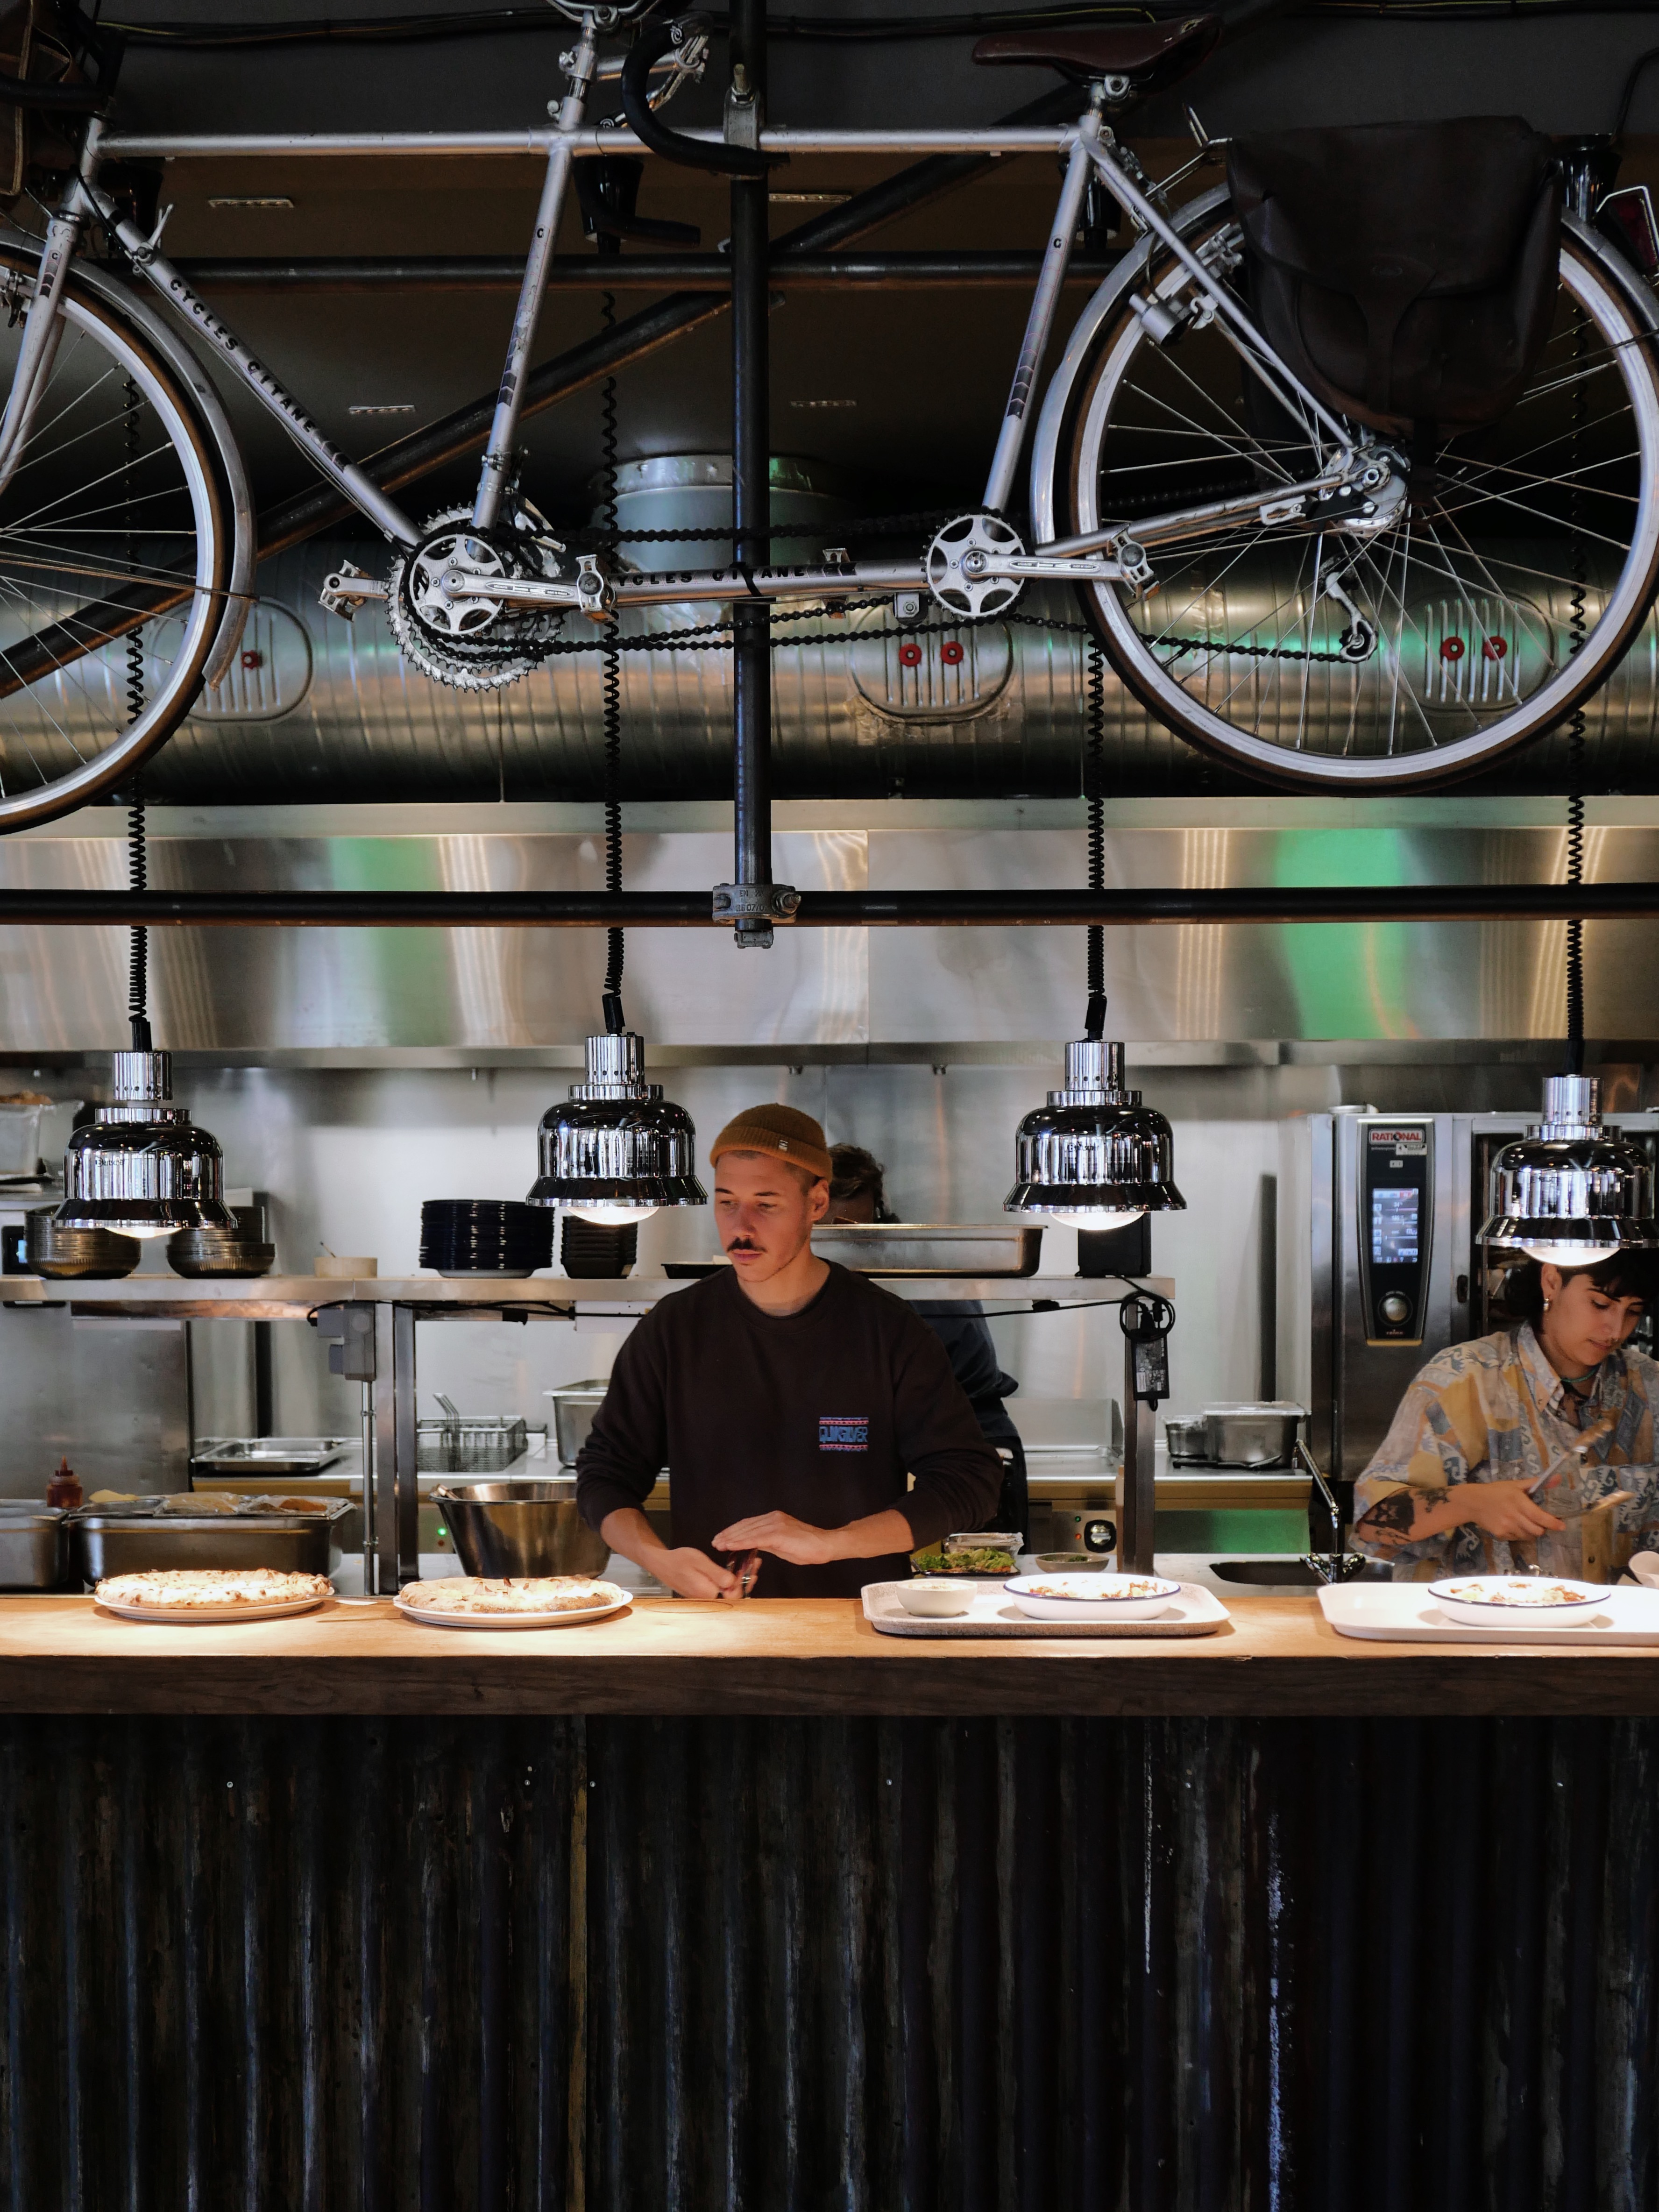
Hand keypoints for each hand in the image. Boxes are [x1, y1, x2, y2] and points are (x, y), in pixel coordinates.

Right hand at [649, 1546, 746, 1600]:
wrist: (662, 1564)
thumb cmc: (679, 1560)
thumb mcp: (699, 1561)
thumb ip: (717, 1574)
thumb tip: (733, 1583)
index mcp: (707, 1592)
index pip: (734, 1594)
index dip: (745, 1581)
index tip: (753, 1567)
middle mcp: (706, 1600)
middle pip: (733, 1594)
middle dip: (746, 1580)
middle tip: (755, 1564)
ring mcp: (704, 1599)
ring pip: (728, 1592)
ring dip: (740, 1580)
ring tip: (750, 1565)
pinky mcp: (703, 1595)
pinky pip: (721, 1591)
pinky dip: (730, 1581)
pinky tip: (735, 1571)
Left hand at [711, 1510, 841, 1564]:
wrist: (827, 1545)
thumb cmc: (808, 1547)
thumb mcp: (782, 1545)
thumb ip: (767, 1543)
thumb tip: (753, 1546)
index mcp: (774, 1519)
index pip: (748, 1524)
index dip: (733, 1531)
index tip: (722, 1539)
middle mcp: (773, 1518)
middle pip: (745, 1525)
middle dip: (728, 1534)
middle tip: (715, 1542)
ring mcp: (776, 1523)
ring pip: (748, 1530)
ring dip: (731, 1538)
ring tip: (719, 1544)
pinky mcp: (780, 1533)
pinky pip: (756, 1538)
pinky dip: (742, 1541)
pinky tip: (732, 1546)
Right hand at [1459, 1480, 1565, 1540]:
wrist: (1473, 1502)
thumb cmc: (1496, 1491)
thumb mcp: (1515, 1485)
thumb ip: (1537, 1483)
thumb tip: (1558, 1478)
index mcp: (1519, 1501)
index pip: (1540, 1516)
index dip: (1553, 1523)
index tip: (1562, 1526)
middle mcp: (1514, 1515)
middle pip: (1537, 1530)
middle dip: (1542, 1528)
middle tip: (1540, 1523)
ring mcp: (1506, 1526)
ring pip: (1528, 1536)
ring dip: (1531, 1532)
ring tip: (1525, 1523)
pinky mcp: (1500, 1534)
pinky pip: (1517, 1538)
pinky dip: (1519, 1534)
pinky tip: (1513, 1526)